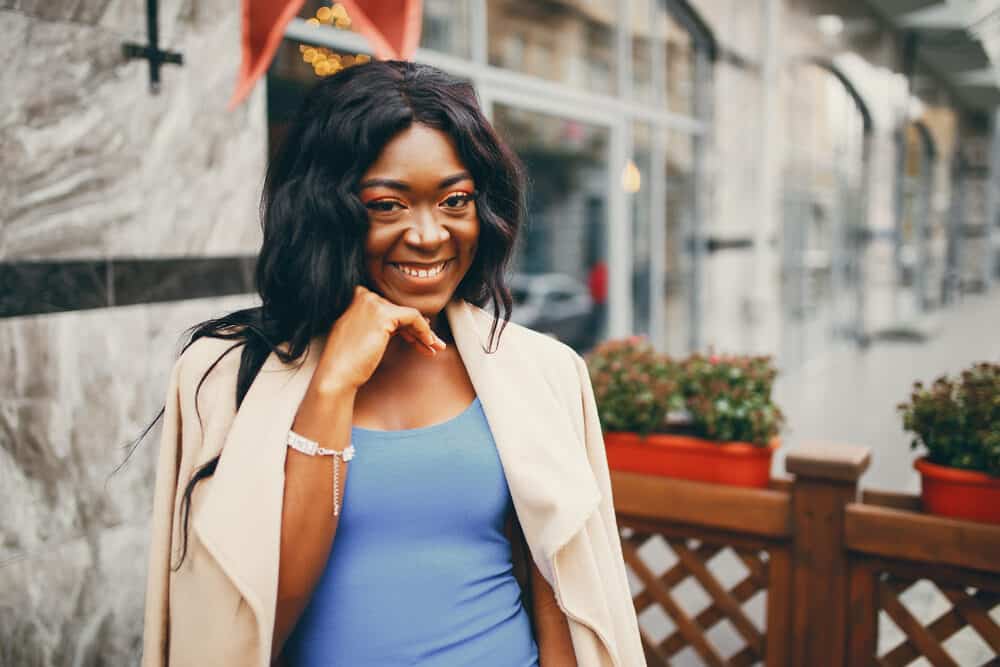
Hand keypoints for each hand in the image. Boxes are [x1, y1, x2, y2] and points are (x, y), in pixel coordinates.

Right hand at [314, 286, 446, 391]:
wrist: (337, 374)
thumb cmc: (347, 363)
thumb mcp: (362, 337)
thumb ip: (380, 328)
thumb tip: (406, 328)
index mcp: (357, 301)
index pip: (390, 309)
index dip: (406, 325)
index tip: (416, 340)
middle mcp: (364, 297)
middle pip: (401, 312)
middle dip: (418, 330)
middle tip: (432, 345)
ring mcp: (372, 304)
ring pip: (409, 315)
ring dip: (425, 333)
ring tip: (436, 348)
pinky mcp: (382, 315)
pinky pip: (413, 317)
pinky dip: (423, 330)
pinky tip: (428, 344)